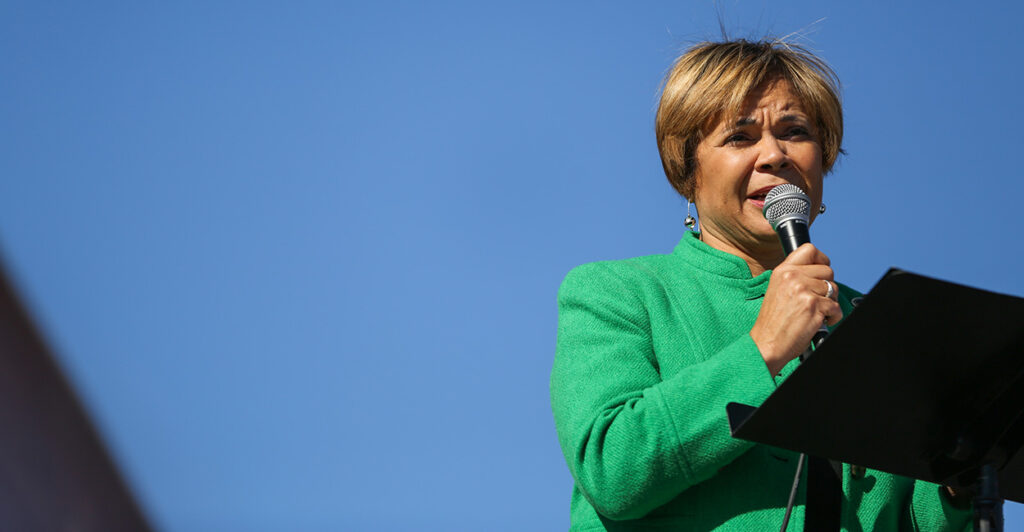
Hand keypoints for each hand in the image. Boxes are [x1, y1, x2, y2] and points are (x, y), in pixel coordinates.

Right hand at [750, 244, 841, 375]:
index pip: (809, 250)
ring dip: (830, 303)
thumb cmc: (774, 321)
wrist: (767, 343)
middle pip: (827, 270)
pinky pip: (836, 307)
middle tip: (817, 299)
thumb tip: (820, 270)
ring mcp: (803, 290)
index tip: (821, 272)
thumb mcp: (777, 289)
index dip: (821, 260)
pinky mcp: (813, 305)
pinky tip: (819, 321)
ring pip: (834, 288)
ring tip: (816, 312)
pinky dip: (833, 317)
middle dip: (827, 286)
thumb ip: (794, 277)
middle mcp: (792, 277)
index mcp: (782, 271)